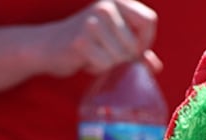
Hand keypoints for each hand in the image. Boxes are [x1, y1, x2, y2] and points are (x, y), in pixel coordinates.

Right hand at [37, 0, 160, 75]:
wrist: (49, 46)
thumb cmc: (88, 44)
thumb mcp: (117, 42)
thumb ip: (139, 52)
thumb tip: (155, 66)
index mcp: (118, 0)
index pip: (149, 21)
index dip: (145, 41)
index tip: (134, 49)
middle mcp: (106, 6)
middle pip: (135, 44)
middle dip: (125, 57)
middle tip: (107, 53)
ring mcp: (92, 21)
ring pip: (121, 57)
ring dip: (110, 63)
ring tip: (94, 54)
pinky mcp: (81, 40)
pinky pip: (105, 64)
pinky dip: (97, 68)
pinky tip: (86, 59)